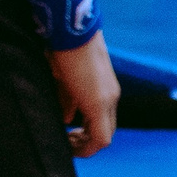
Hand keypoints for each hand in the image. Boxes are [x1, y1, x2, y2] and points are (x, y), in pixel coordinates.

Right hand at [50, 34, 118, 156]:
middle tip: (67, 143)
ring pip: (104, 136)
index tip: (68, 135)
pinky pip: (100, 138)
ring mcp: (108, 99)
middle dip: (86, 142)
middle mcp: (111, 96)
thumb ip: (68, 100)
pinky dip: (86, 146)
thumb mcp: (65, 78)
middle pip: (106, 131)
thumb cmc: (64, 48)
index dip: (86, 133)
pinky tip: (68, 143)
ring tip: (67, 145)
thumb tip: (68, 118)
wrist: (70, 30)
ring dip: (85, 145)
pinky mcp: (98, 103)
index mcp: (105, 88)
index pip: (102, 120)